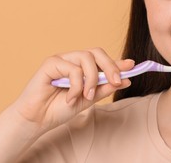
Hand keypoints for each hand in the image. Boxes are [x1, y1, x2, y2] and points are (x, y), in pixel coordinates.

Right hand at [12, 48, 133, 135]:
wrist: (38, 119)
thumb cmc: (59, 109)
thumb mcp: (88, 100)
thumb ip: (104, 88)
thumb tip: (126, 79)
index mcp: (82, 68)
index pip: (102, 59)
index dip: (117, 62)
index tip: (132, 66)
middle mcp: (73, 60)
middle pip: (96, 52)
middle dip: (110, 66)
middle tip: (117, 82)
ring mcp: (62, 60)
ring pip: (86, 58)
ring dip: (92, 79)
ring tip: (86, 96)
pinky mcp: (51, 63)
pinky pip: (72, 68)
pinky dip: (76, 85)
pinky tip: (70, 97)